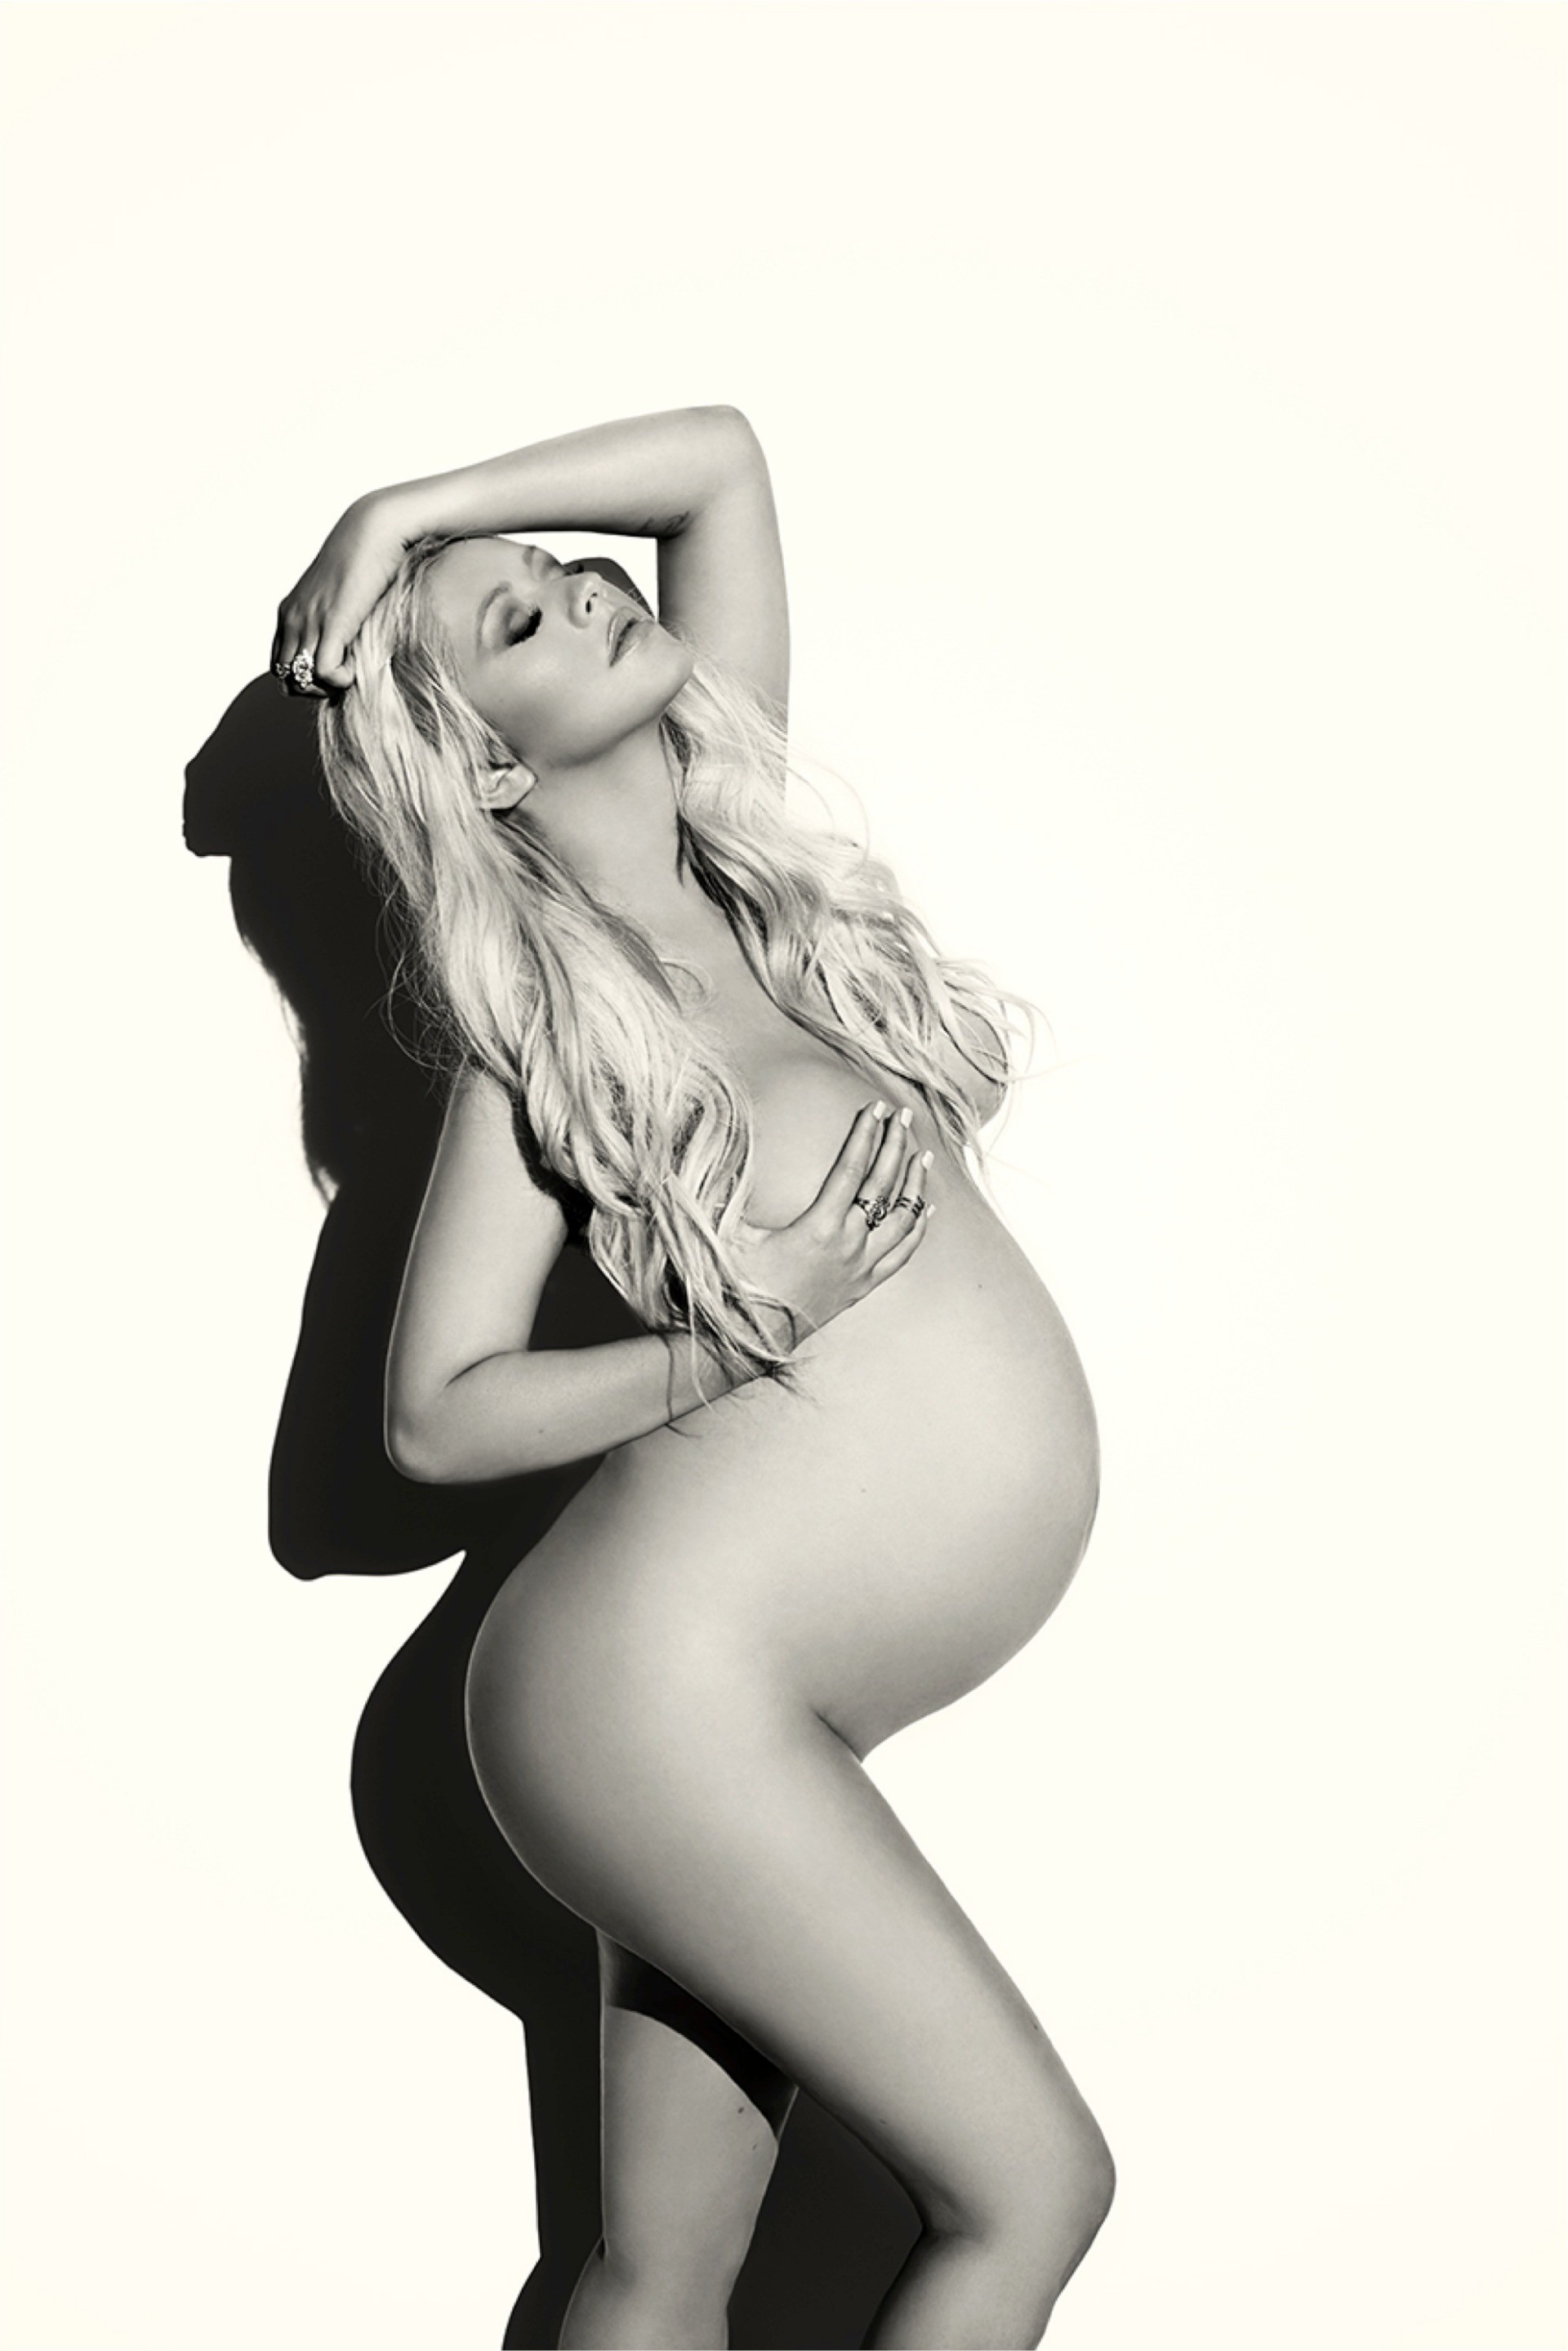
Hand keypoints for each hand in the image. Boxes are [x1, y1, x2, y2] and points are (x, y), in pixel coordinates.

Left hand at [270, 494, 411, 697]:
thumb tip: (347, 643)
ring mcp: (309, 621)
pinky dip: (341, 680)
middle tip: (342, 676)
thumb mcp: (340, 594)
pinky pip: (324, 672)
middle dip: (313, 688)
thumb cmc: (367, 560)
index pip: (278, 664)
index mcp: (290, 612)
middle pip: (285, 678)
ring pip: (301, 680)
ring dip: (327, 687)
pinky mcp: (332, 622)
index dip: (303, 677)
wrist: (373, 530)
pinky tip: (358, 668)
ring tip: (352, 672)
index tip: (333, 669)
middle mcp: (293, 618)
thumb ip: (334, 618)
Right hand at [730, 1103, 932, 1348]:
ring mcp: (861, 1268)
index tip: (875, 1108)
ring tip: (923, 1156)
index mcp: (820, 1227)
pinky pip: (902, 1255)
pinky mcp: (864, 1286)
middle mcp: (850, 1245)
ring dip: (915, 1184)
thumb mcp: (729, 1234)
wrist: (752, 1339)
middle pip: (883, 1186)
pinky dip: (918, 1229)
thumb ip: (727, 1189)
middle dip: (895, 1146)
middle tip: (904, 1116)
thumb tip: (712, 1145)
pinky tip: (927, 1211)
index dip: (865, 1134)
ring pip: (903, 1219)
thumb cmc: (737, 1286)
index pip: (852, 1168)